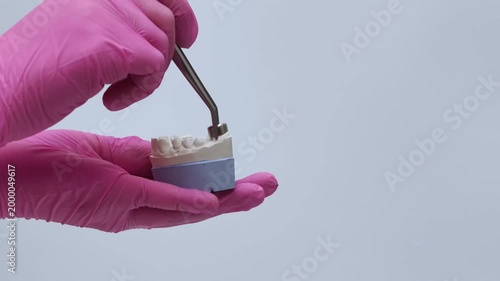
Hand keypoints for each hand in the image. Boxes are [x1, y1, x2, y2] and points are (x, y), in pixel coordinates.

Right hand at [0, 0, 196, 146]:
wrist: (2, 92)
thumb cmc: (33, 71)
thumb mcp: (80, 33)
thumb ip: (117, 26)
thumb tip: (155, 35)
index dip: (179, 13)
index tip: (187, 35)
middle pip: (165, 20)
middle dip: (161, 57)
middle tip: (138, 79)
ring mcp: (104, 16)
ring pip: (162, 46)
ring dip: (147, 77)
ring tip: (117, 90)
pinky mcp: (110, 45)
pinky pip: (153, 68)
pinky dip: (140, 90)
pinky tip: (111, 98)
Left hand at [0, 130, 278, 232]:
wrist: (12, 170)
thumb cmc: (56, 162)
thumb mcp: (111, 153)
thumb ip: (147, 158)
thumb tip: (176, 154)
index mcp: (138, 187)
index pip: (187, 188)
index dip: (218, 186)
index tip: (242, 178)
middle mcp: (137, 203)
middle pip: (194, 203)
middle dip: (232, 197)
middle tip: (262, 190)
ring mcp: (128, 206)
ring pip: (184, 208)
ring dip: (222, 201)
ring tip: (253, 195)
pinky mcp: (116, 201)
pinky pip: (159, 203)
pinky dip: (187, 202)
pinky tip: (212, 201)